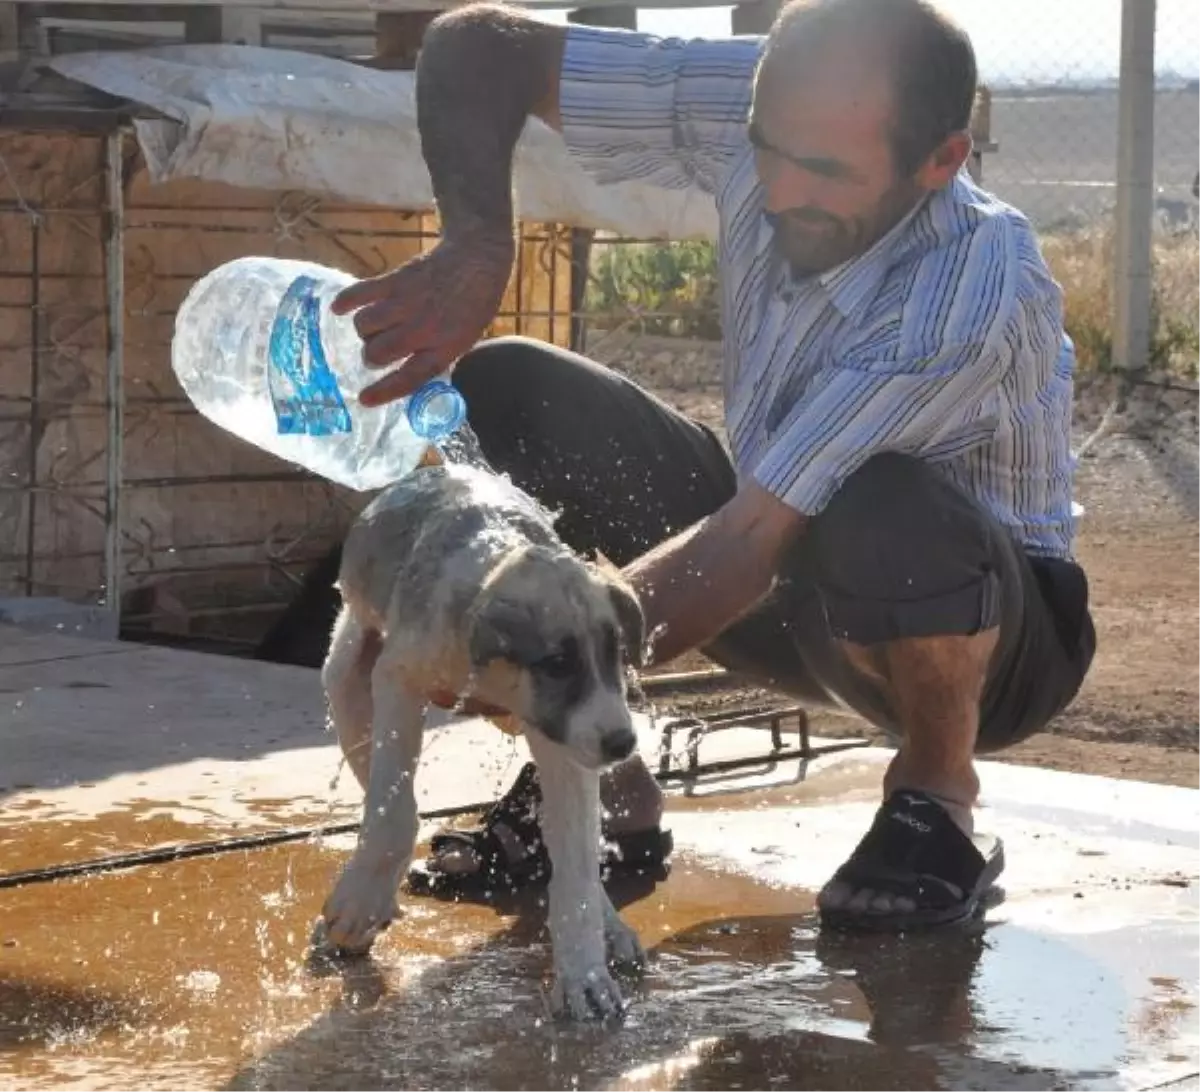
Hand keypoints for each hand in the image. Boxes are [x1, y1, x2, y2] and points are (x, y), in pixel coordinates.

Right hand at [331, 236, 512, 406]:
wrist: (477, 259)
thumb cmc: (473, 305)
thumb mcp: (465, 339)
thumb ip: (437, 357)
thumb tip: (408, 375)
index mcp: (444, 348)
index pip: (409, 378)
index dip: (384, 392)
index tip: (364, 399)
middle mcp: (423, 328)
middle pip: (377, 353)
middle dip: (371, 358)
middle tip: (376, 353)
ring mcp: (407, 303)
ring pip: (364, 326)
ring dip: (364, 332)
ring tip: (374, 328)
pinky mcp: (395, 280)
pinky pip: (360, 294)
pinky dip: (346, 302)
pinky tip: (339, 309)